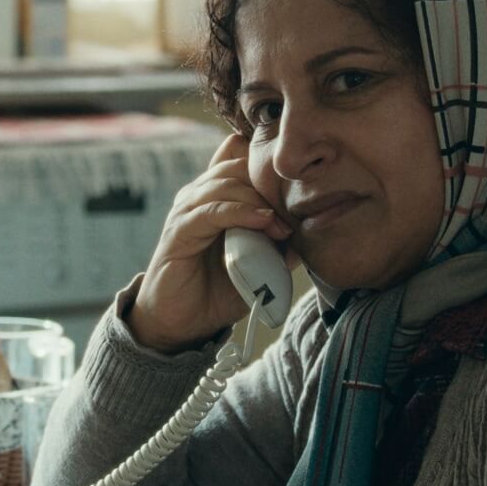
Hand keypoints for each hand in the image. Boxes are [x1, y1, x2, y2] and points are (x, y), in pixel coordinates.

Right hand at [128, 133, 293, 351]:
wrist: (182, 324)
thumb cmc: (217, 291)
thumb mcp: (256, 263)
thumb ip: (277, 243)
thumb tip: (308, 229)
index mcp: (215, 197)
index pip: (242, 161)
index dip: (269, 170)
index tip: (299, 194)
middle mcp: (198, 197)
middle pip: (238, 166)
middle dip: (269, 185)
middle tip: (294, 214)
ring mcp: (186, 211)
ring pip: (226, 183)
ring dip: (260, 201)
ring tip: (282, 226)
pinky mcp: (179, 231)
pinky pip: (212, 211)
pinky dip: (240, 213)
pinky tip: (263, 222)